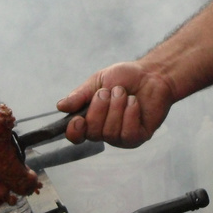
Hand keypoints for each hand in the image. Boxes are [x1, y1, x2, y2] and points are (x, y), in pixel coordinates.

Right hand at [57, 61, 176, 148]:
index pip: (76, 135)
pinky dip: (130, 113)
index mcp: (91, 119)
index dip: (74, 131)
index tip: (78, 119)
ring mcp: (121, 137)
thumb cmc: (125, 78)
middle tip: (110, 91)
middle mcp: (104, 131)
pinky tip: (135, 102)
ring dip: (117, 107)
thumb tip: (61, 106)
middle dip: (100, 108)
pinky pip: (128, 133)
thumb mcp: (99, 81)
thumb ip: (80, 95)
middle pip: (93, 133)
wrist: (151, 74)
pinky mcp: (137, 137)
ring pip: (111, 132)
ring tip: (124, 93)